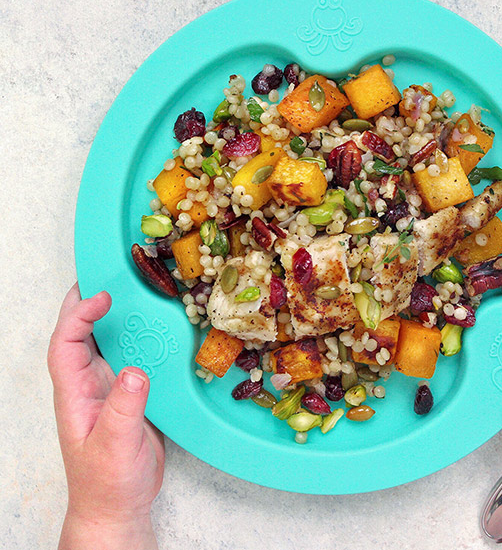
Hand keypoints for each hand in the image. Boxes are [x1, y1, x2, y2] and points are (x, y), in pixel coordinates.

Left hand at [48, 284, 163, 549]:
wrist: (119, 506)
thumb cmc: (108, 482)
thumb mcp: (115, 446)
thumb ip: (124, 409)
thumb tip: (136, 372)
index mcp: (74, 393)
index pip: (66, 344)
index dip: (78, 316)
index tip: (102, 296)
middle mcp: (88, 386)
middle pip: (80, 336)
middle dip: (86, 304)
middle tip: (107, 274)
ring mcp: (107, 391)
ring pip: (104, 345)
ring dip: (113, 319)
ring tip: (131, 293)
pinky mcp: (128, 398)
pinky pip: (130, 359)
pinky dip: (139, 340)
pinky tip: (156, 332)